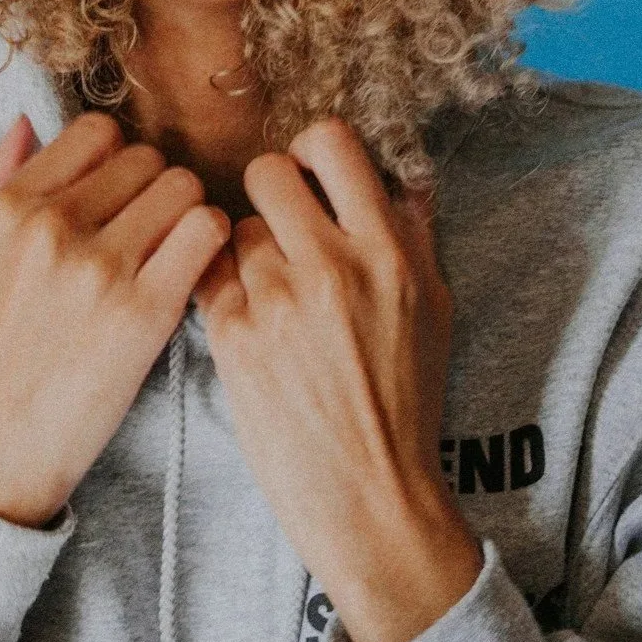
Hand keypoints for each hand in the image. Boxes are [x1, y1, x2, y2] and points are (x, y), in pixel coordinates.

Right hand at [0, 110, 229, 526]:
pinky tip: (192, 272)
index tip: (116, 195)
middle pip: (146, 158)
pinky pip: (206, 233)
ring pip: (183, 186)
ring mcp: (100, 268)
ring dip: (186, 213)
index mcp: (8, 208)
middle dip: (153, 189)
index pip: (96, 132)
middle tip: (147, 233)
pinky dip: (212, 243)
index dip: (114, 159)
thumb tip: (24, 122)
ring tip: (172, 252)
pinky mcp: (144, 314)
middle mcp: (54, 227)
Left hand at [196, 119, 481, 641]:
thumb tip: (398, 167)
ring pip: (234, 229)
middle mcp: (332, 267)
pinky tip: (246, 319)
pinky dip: (222, 289)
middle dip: (270, 195)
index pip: (332, 143)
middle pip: (268, 173)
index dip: (312, 150)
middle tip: (279, 228)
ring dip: (247, 252)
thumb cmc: (406, 402)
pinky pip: (209, 275)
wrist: (371, 498)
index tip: (310, 174)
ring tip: (271, 295)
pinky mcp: (232, 338)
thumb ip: (412, 231)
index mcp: (387, 252)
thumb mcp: (432, 307)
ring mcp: (276, 302)